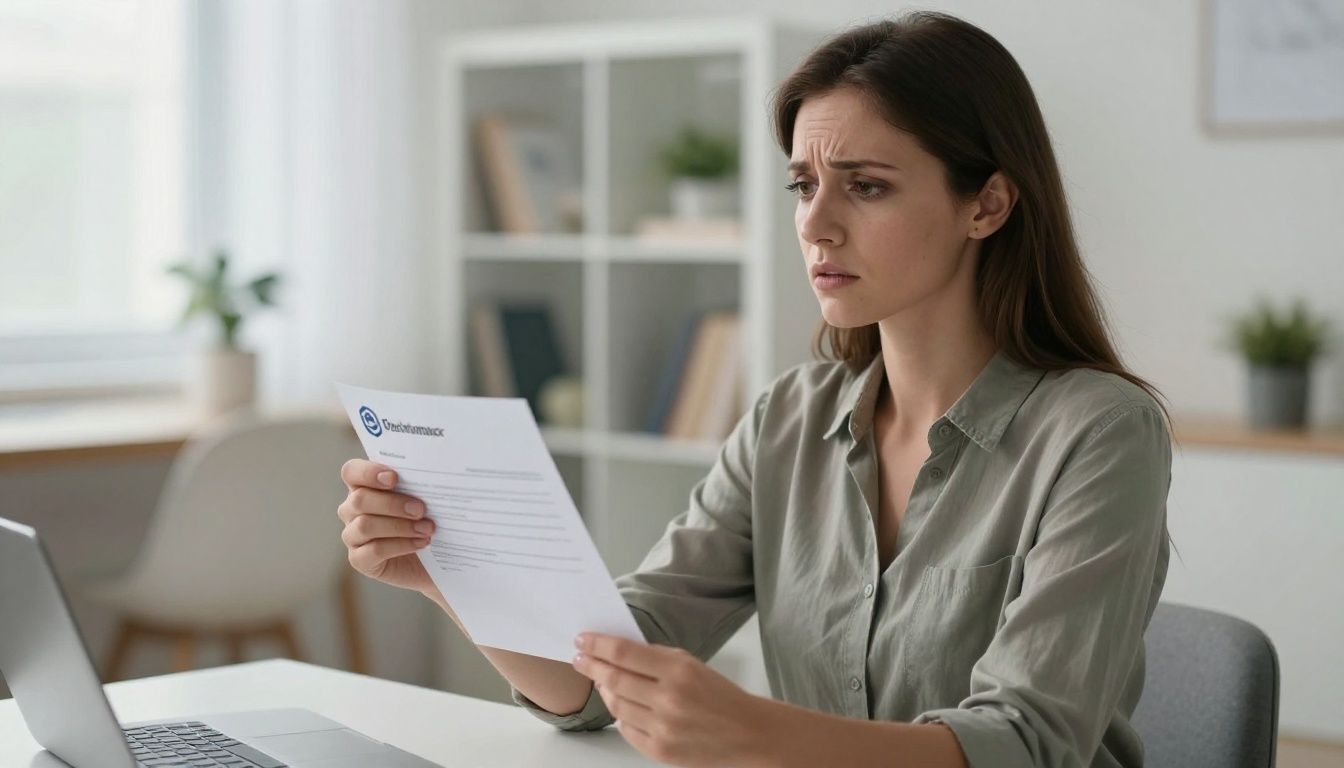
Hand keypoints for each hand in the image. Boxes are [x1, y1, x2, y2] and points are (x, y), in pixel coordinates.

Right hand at [337, 458, 440, 598]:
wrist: (431, 557)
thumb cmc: (425, 519)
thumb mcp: (422, 498)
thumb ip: (418, 483)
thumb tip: (435, 473)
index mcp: (363, 486)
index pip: (351, 472)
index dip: (368, 472)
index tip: (394, 478)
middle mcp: (352, 510)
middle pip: (359, 500)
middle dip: (392, 503)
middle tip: (420, 509)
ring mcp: (352, 536)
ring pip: (365, 525)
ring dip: (400, 526)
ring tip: (427, 528)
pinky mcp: (359, 559)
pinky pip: (374, 551)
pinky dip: (401, 545)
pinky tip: (422, 542)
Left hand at [572, 633, 775, 767]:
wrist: (749, 734)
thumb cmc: (721, 697)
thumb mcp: (692, 665)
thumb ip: (656, 658)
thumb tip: (617, 651)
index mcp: (679, 671)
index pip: (625, 653)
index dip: (598, 644)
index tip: (583, 639)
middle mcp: (668, 700)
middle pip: (614, 679)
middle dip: (591, 665)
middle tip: (579, 658)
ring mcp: (662, 728)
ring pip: (616, 705)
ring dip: (604, 690)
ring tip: (600, 680)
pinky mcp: (659, 751)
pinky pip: (626, 729)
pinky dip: (620, 715)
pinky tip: (620, 705)